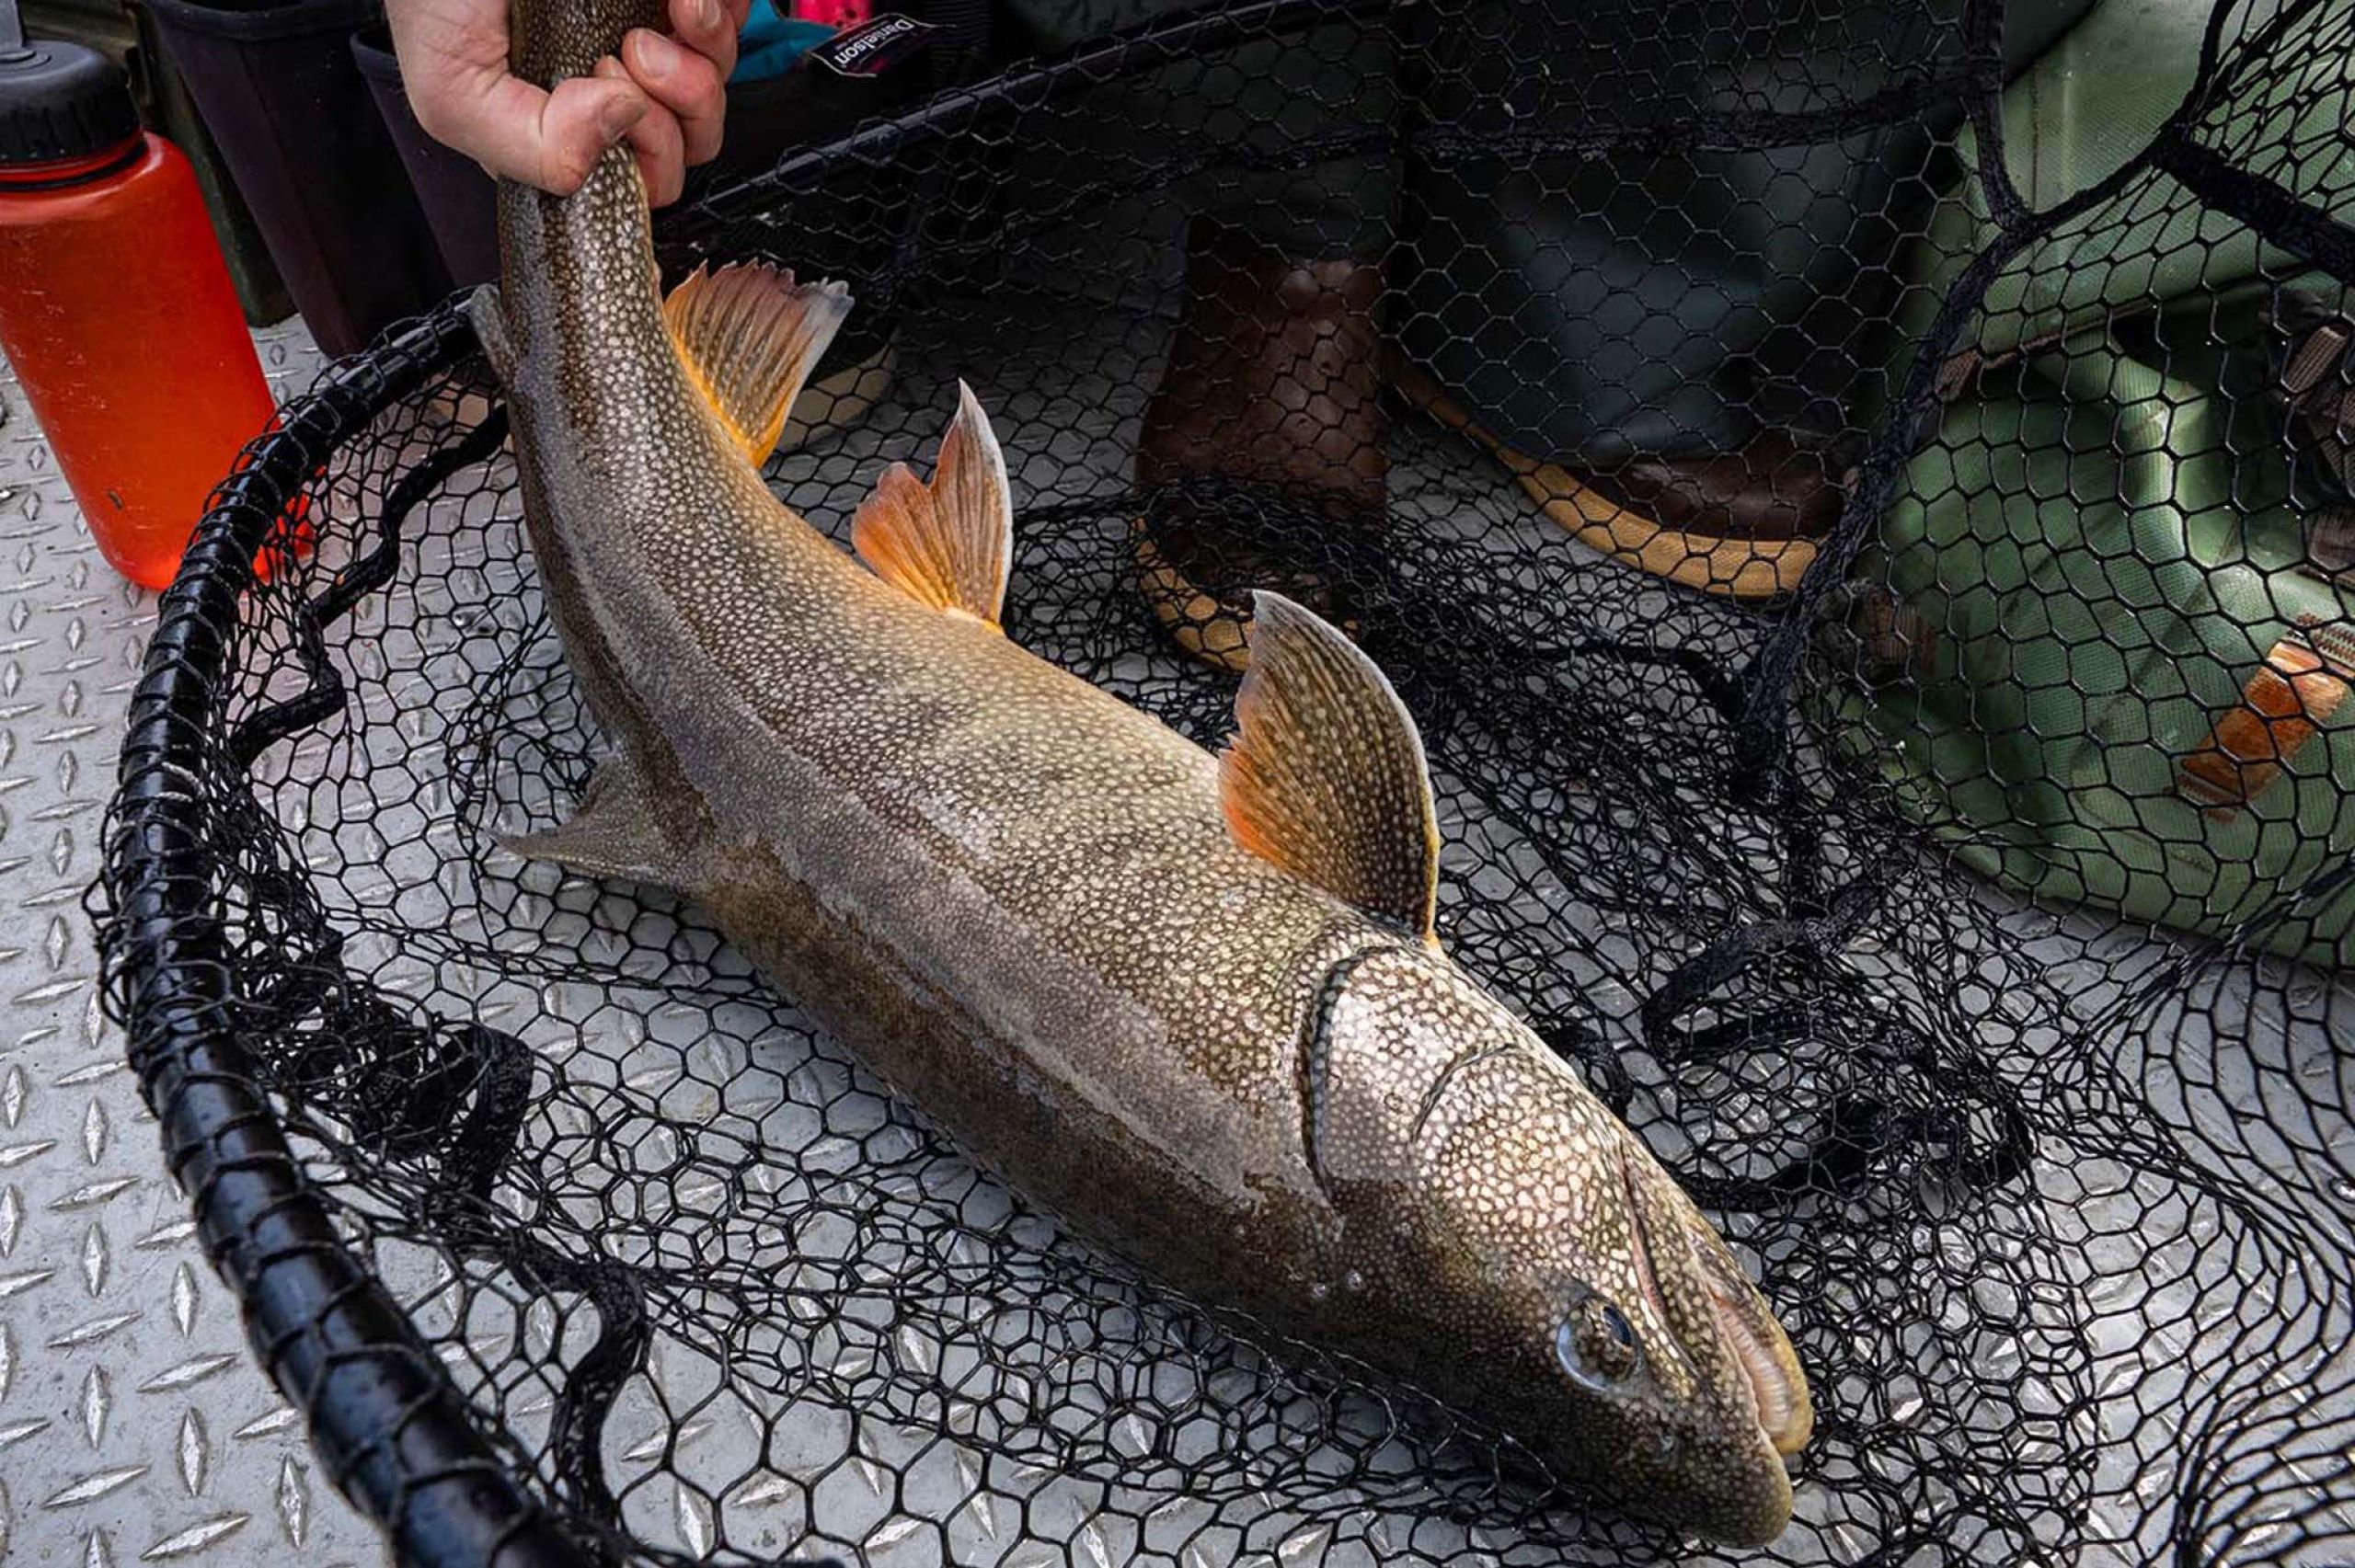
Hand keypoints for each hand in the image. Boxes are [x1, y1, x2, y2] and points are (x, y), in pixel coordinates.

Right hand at [387, 0, 748, 205]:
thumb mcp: (453, 90)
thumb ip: (526, 149)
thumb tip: (615, 127)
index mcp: (567, 134)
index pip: (647, 181)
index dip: (650, 150)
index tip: (616, 90)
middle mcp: (611, 93)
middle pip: (696, 138)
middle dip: (685, 100)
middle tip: (635, 48)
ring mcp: (646, 43)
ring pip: (718, 80)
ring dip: (705, 48)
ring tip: (668, 9)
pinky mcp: (667, 3)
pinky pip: (728, 20)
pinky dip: (718, 10)